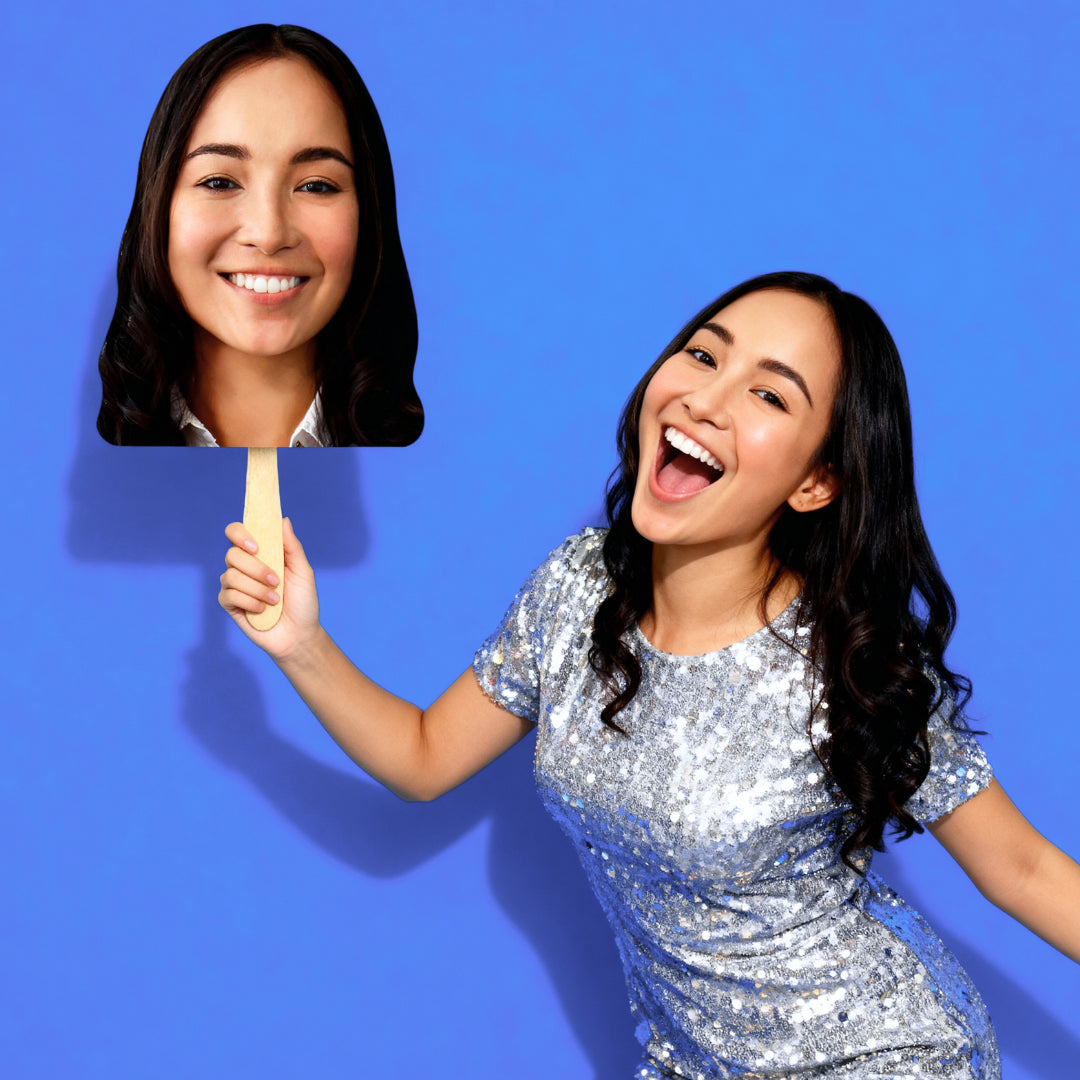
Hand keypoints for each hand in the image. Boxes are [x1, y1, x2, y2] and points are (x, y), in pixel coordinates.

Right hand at [219, 517, 321, 661]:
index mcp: (260, 553)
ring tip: (276, 600)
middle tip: (276, 581)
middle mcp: (244, 566)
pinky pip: (228, 595)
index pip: (236, 533)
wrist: (299, 634)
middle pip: (232, 554)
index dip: (240, 534)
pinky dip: (250, 602)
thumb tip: (283, 520)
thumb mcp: (303, 572)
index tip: (256, 546)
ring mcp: (235, 585)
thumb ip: (292, 547)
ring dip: (257, 589)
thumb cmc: (303, 602)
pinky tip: (264, 610)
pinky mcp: (229, 604)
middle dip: (256, 568)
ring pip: (230, 576)